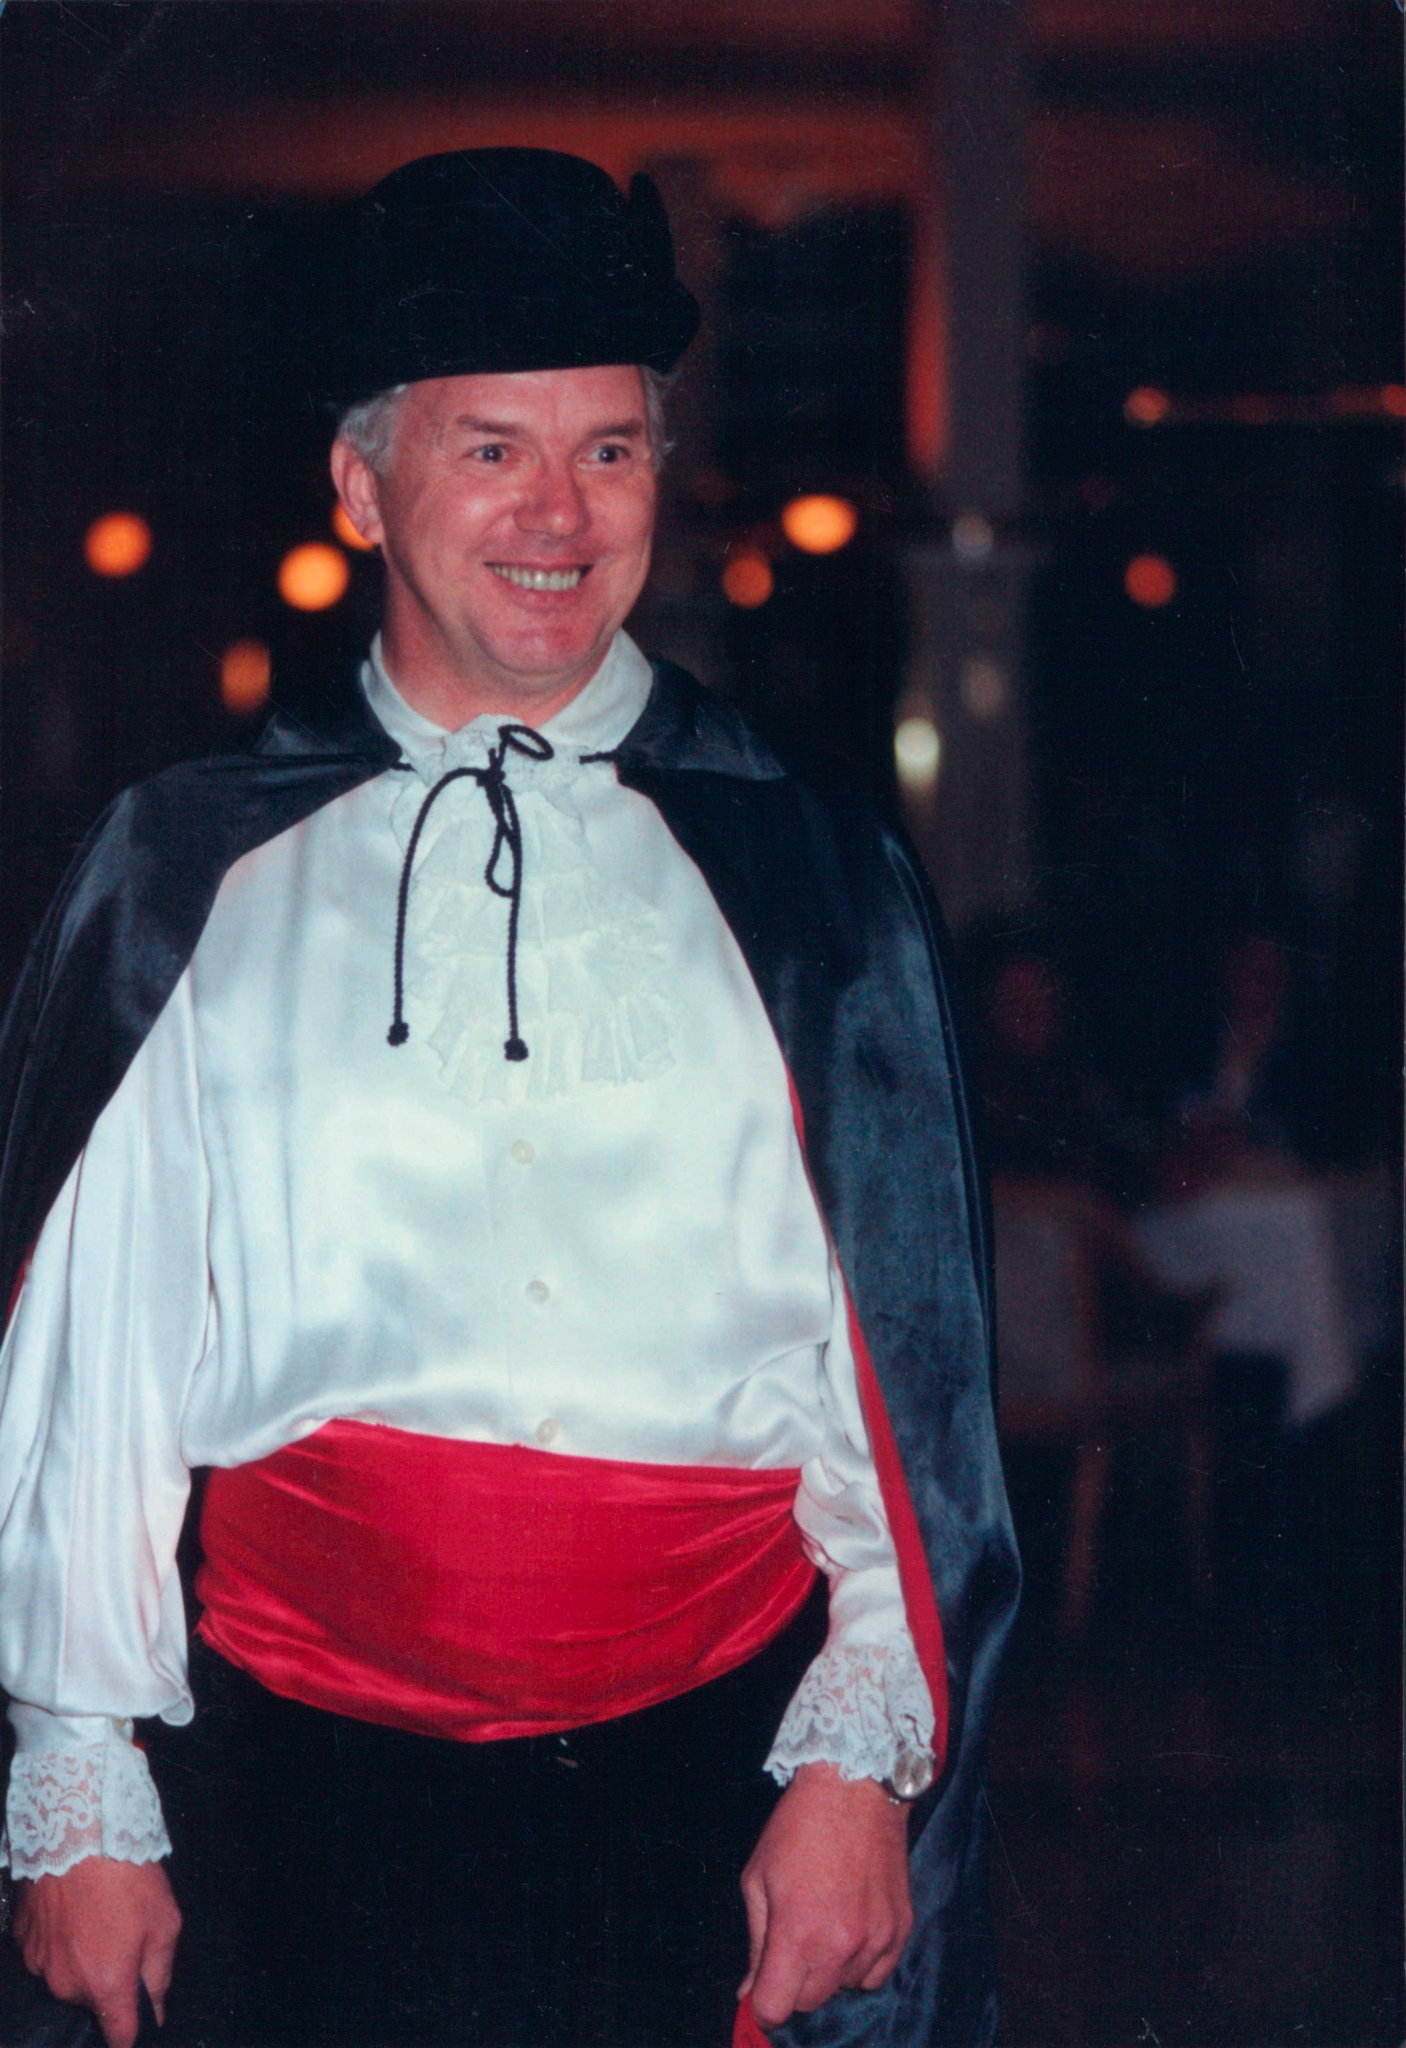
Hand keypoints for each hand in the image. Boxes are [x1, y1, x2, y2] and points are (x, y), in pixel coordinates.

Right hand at [13, 1857, 180, 2047]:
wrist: (79, 1832)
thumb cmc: (127, 1875)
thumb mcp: (164, 1922)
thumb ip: (160, 1974)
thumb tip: (159, 2009)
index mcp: (106, 1984)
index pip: (119, 2037)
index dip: (132, 2032)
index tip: (139, 2019)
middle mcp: (66, 1984)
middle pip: (93, 2001)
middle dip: (111, 1980)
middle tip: (125, 1938)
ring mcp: (39, 1964)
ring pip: (68, 1977)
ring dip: (84, 1960)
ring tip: (99, 1917)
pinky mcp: (22, 1941)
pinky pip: (46, 1954)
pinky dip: (61, 1942)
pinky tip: (75, 1911)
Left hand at [738, 1760, 912, 2030]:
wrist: (856, 1786)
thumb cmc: (798, 1826)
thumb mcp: (759, 1877)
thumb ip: (756, 1941)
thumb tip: (748, 1991)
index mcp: (797, 1934)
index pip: (775, 2007)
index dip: (762, 2001)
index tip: (762, 1984)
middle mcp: (840, 1946)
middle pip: (810, 2003)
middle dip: (794, 1983)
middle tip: (792, 1942)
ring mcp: (876, 1939)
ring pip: (845, 1987)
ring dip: (830, 1970)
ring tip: (824, 1923)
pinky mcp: (901, 1929)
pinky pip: (878, 1974)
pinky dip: (862, 1963)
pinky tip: (852, 1927)